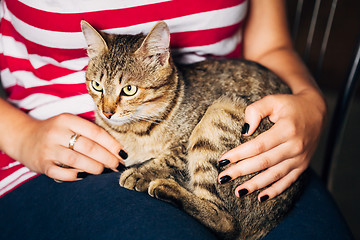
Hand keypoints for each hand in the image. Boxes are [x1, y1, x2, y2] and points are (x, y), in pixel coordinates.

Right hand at [11, 113, 125, 180]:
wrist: (24, 137)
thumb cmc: (56, 132)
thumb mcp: (70, 124)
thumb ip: (89, 132)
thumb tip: (115, 149)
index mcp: (67, 120)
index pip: (95, 132)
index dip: (112, 144)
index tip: (123, 153)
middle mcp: (57, 133)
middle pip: (89, 147)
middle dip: (107, 158)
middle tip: (118, 165)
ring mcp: (48, 149)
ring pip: (77, 161)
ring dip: (95, 167)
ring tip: (105, 170)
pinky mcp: (42, 165)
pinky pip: (62, 173)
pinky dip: (77, 175)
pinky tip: (85, 175)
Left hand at [218, 90, 325, 200]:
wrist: (317, 112)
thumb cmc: (290, 105)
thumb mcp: (272, 100)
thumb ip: (255, 111)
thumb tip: (244, 132)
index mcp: (287, 129)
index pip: (258, 145)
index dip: (239, 154)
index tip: (222, 160)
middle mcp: (295, 146)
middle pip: (263, 162)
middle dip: (241, 171)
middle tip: (222, 178)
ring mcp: (300, 158)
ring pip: (274, 175)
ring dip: (255, 185)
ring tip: (238, 192)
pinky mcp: (302, 166)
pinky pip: (288, 181)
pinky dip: (275, 191)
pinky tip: (261, 198)